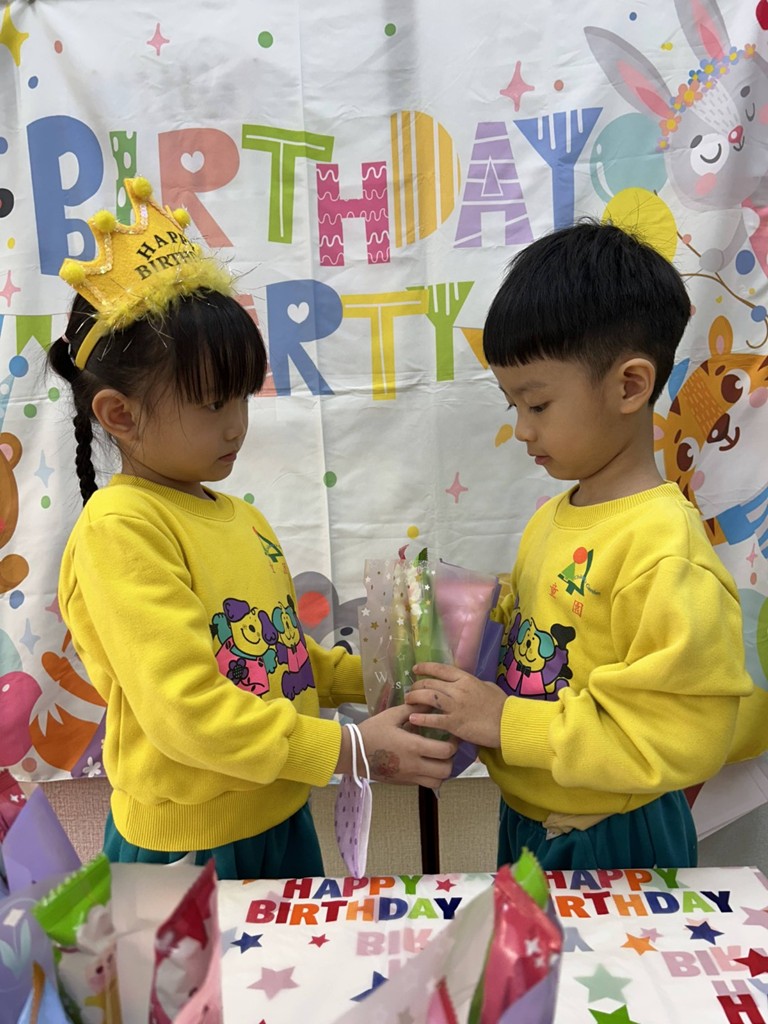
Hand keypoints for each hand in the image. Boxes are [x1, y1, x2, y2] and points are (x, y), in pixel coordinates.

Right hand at [337, 704, 456, 789]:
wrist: (352, 753)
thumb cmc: (372, 731)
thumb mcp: (392, 715)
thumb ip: (414, 709)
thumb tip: (430, 701)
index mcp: (413, 747)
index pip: (446, 751)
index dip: (454, 743)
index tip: (452, 734)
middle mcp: (415, 765)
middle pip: (446, 770)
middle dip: (451, 759)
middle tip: (448, 747)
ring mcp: (410, 776)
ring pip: (438, 781)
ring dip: (443, 770)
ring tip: (438, 758)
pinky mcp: (404, 782)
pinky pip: (425, 784)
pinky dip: (431, 776)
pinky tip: (426, 763)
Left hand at [405, 662, 505, 747]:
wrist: (508, 723)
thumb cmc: (502, 706)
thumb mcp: (488, 687)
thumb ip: (475, 683)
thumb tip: (468, 683)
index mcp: (466, 679)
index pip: (441, 669)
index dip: (426, 667)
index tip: (415, 669)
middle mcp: (458, 689)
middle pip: (430, 683)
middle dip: (417, 686)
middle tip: (410, 691)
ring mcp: (455, 706)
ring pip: (428, 697)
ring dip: (415, 699)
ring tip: (407, 702)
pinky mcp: (455, 723)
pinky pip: (433, 719)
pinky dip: (421, 718)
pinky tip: (412, 719)